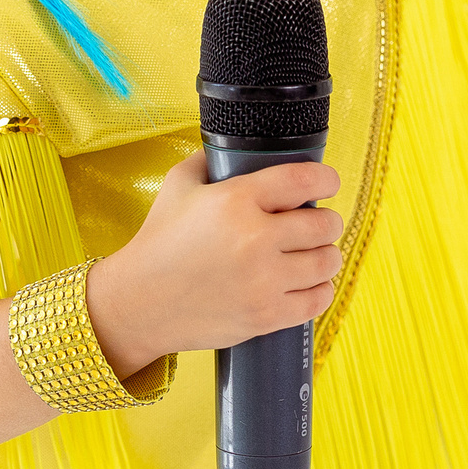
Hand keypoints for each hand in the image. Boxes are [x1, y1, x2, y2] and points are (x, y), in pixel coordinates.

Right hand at [90, 154, 343, 375]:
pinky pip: (318, 299)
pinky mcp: (266, 315)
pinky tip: (309, 283)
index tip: (328, 183)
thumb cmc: (158, 242)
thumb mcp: (177, 186)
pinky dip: (320, 289)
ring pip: (326, 261)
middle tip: (318, 223)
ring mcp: (263, 281)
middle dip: (326, 221)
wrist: (140, 301)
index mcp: (236, 201)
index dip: (326, 179)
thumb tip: (234, 153)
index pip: (303, 181)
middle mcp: (255, 239)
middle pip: (323, 224)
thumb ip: (208, 162)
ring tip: (314, 254)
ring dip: (325, 254)